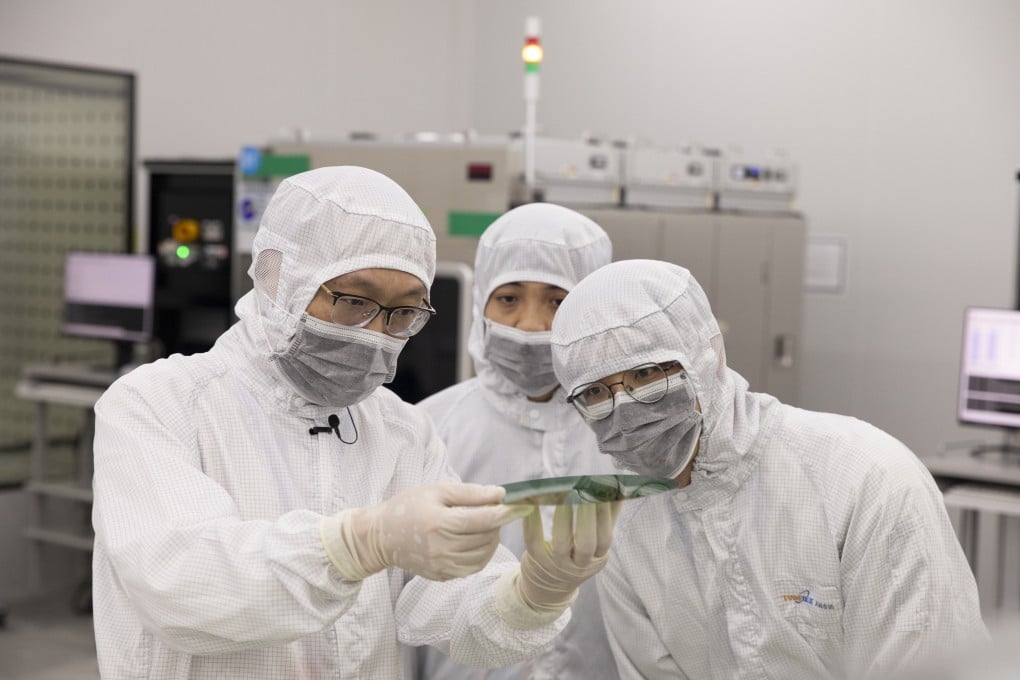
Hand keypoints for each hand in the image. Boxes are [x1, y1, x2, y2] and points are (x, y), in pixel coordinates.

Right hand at [348, 482, 530, 580]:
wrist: (382, 536)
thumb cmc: (409, 507)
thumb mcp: (436, 491)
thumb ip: (470, 493)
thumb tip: (500, 494)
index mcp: (438, 522)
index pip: (482, 520)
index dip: (505, 513)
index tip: (522, 506)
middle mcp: (441, 548)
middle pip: (486, 538)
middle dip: (498, 523)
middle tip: (495, 510)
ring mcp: (441, 566)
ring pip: (483, 554)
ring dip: (492, 539)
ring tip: (485, 525)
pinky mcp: (442, 576)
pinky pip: (473, 566)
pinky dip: (482, 553)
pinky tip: (476, 540)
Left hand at [517, 502, 619, 612]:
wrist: (550, 589)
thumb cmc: (576, 557)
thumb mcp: (595, 544)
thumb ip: (607, 518)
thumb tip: (618, 488)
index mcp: (597, 558)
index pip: (604, 538)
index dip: (604, 516)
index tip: (601, 491)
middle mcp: (579, 565)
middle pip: (586, 544)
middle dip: (586, 517)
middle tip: (583, 491)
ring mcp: (557, 565)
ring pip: (561, 543)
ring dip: (562, 517)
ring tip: (561, 493)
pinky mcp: (536, 561)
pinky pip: (534, 541)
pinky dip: (532, 522)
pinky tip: (531, 505)